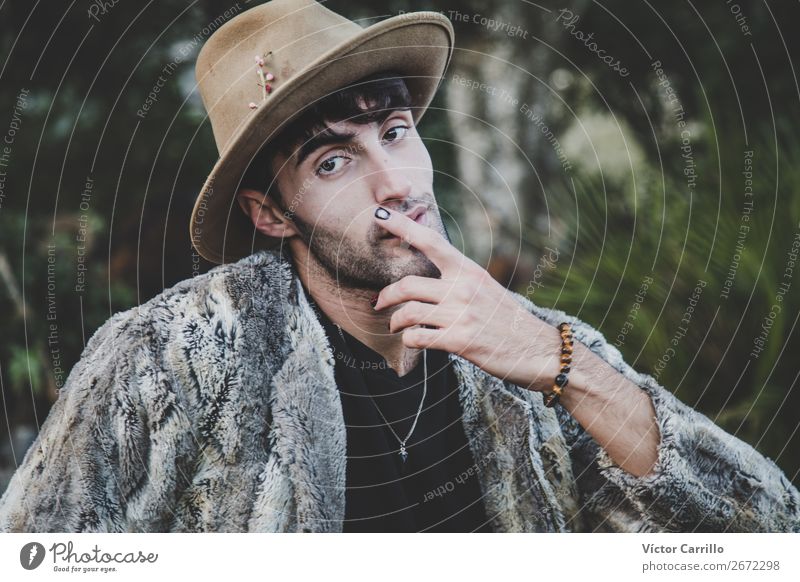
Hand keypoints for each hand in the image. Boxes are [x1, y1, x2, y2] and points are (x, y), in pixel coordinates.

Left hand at [372, 206, 561, 391]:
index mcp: (468, 271)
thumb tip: (425, 274)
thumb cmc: (505, 318)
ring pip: (408, 312)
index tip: (380, 213)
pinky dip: (409, 340)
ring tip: (395, 327)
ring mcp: (461, 315)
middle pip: (407, 285)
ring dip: (395, 322)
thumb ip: (457, 278)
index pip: (430, 241)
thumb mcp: (484, 287)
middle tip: (379, 303)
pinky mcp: (459, 341)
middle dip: (386, 296)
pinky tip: (413, 341)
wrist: (534, 348)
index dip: (402, 226)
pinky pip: (417, 337)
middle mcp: (463, 289)